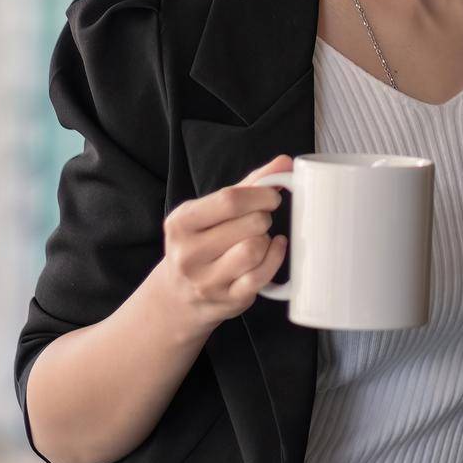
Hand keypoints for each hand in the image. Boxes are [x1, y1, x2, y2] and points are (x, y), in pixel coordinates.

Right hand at [159, 152, 291, 337]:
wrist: (178, 296)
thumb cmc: (201, 242)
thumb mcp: (211, 210)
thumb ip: (249, 184)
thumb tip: (285, 162)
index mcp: (181, 223)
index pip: (230, 200)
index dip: (260, 195)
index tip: (271, 196)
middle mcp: (189, 254)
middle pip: (249, 224)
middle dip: (263, 217)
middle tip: (260, 219)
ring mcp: (207, 281)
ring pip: (255, 249)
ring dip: (266, 239)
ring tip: (258, 238)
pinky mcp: (228, 300)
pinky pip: (262, 276)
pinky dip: (274, 258)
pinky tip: (271, 250)